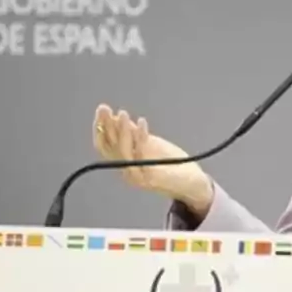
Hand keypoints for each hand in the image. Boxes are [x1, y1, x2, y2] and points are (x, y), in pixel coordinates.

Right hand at [92, 104, 212, 215]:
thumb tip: (118, 117)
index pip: (104, 146)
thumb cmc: (171, 164)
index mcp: (124, 164)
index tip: (101, 110)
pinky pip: (142, 154)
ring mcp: (138, 176)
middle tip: (104, 108)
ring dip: (122, 131)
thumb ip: (134, 134)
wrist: (192, 183)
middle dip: (105, 126)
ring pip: (123, 152)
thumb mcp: (149, 145)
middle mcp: (127, 172)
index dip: (99, 128)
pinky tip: (141, 122)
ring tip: (122, 113)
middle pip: (110, 148)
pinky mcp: (151, 177)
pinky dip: (140, 137)